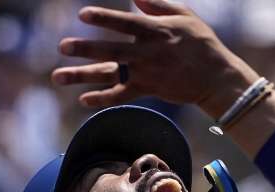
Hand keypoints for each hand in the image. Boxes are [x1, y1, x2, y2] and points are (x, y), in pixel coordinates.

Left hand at [52, 0, 257, 113]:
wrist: (217, 78)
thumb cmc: (202, 43)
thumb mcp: (185, 16)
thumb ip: (158, 4)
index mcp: (156, 31)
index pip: (125, 23)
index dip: (104, 19)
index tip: (83, 15)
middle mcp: (147, 53)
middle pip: (111, 50)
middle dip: (85, 49)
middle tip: (62, 46)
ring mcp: (146, 73)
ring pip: (109, 74)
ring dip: (82, 76)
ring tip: (57, 76)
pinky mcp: (148, 89)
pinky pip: (121, 95)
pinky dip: (103, 98)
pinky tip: (84, 99)